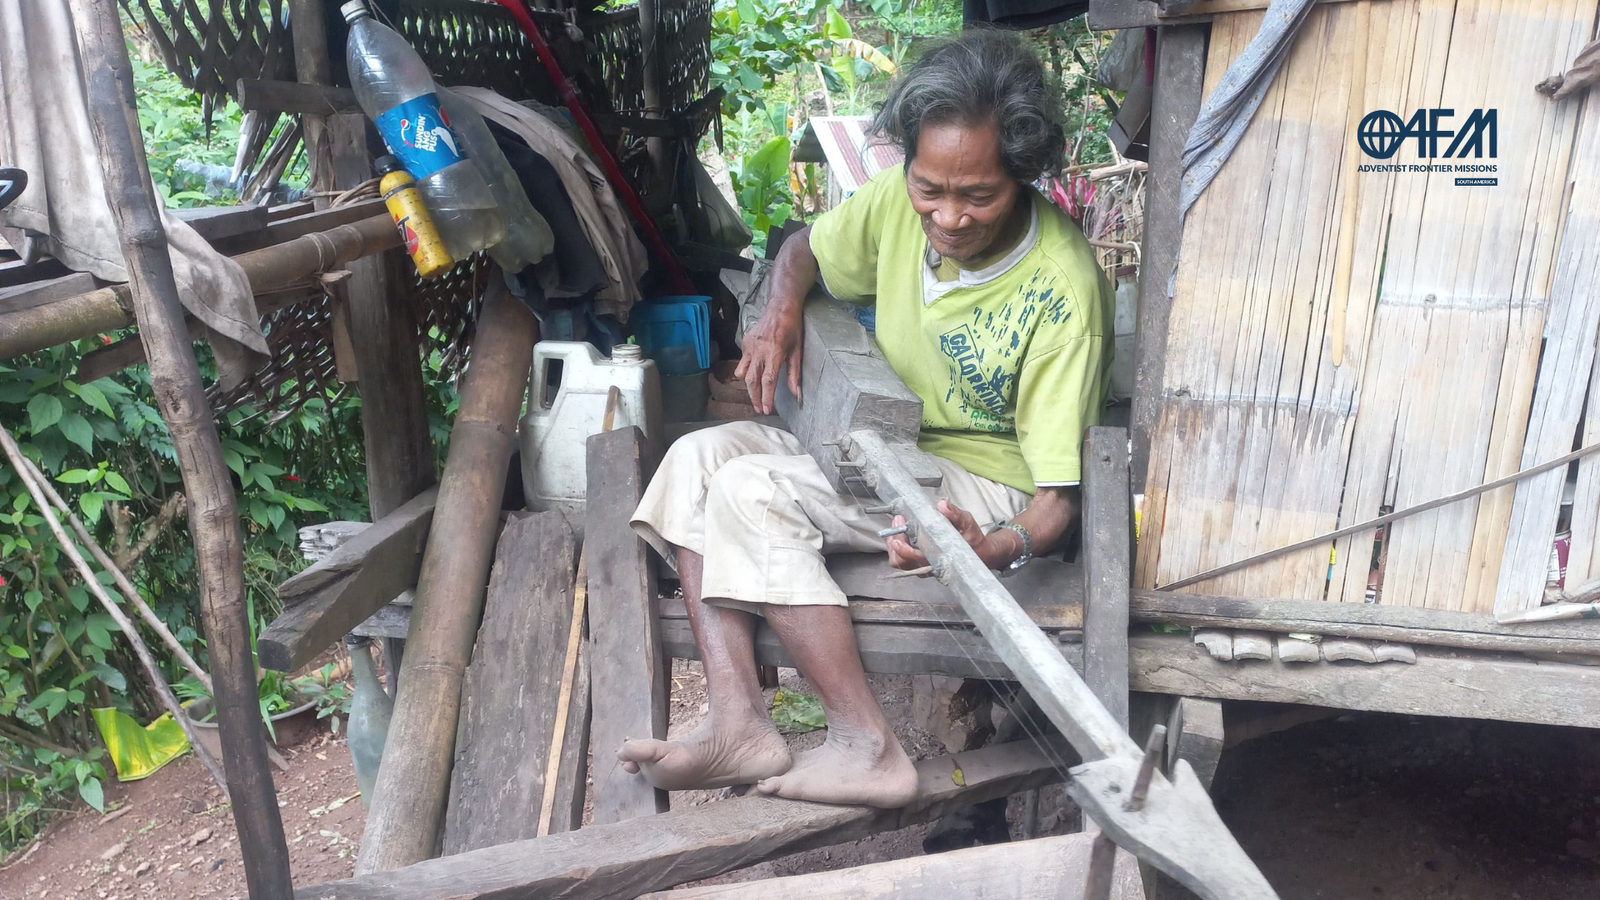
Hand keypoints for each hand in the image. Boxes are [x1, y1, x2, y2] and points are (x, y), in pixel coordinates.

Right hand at [734, 299, 802, 414]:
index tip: (766, 410)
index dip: (766, 398)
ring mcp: (749, 346)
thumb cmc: (792, 328)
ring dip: (748, 387)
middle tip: (759, 409)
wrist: (780, 307)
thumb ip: (794, 374)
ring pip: (742, 374)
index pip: (768, 381)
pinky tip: (755, 373)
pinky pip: (742, 362)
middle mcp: (759, 351)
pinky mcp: (744, 343)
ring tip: (755, 396)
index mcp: (774, 353)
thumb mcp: (797, 351)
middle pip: (752, 381)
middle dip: (754, 398)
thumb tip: (797, 393)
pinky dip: (747, 371)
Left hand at [884, 500, 988, 570]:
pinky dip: (898, 545)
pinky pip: (903, 559)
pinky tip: (903, 530)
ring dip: (895, 543)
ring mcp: (923, 567)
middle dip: (895, 541)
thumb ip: (955, 514)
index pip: (916, 560)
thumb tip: (943, 505)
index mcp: (939, 560)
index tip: (899, 533)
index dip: (904, 549)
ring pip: (900, 561)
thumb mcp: (968, 523)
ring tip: (899, 524)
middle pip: (901, 562)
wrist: (981, 554)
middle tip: (899, 521)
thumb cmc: (973, 540)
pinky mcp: (921, 564)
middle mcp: (928, 566)